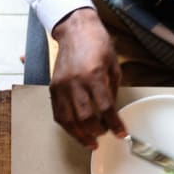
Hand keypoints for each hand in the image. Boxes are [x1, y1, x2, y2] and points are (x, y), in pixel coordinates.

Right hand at [49, 8, 125, 149]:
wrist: (75, 31)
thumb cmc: (96, 44)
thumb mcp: (112, 66)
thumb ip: (112, 91)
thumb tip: (112, 113)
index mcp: (93, 75)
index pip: (105, 108)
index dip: (114, 124)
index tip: (120, 133)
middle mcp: (75, 82)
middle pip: (85, 118)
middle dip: (97, 131)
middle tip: (105, 133)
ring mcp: (62, 86)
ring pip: (69, 121)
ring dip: (81, 135)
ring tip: (91, 142)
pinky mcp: (53, 88)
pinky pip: (58, 114)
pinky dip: (68, 127)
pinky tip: (77, 131)